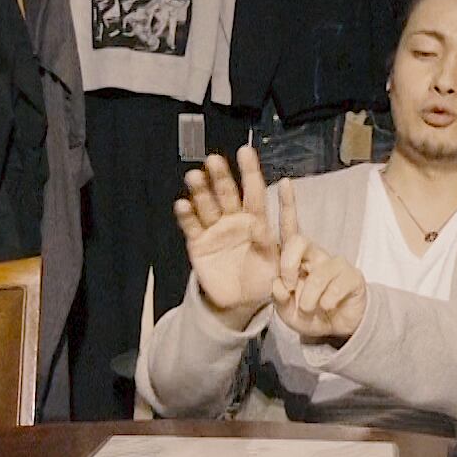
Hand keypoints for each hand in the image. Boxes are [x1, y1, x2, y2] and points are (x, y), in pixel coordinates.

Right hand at [175, 147, 278, 330]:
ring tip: (194, 176)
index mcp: (257, 221)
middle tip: (214, 159)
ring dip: (200, 190)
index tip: (246, 152)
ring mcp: (215, 230)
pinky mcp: (198, 243)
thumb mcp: (273, 266)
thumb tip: (260, 226)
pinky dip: (186, 215)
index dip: (251, 172)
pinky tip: (183, 204)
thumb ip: (268, 245)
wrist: (240, 303)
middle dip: (221, 176)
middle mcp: (234, 220)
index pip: (255, 192)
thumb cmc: (263, 280)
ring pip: (207, 205)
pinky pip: (192, 226)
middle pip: (227, 193)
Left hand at [270, 181, 367, 343]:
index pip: (289, 227)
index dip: (288, 204)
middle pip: (300, 240)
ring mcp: (335, 263)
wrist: (336, 329)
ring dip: (309, 296)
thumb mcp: (286, 311)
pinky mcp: (353, 276)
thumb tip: (280, 284)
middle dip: (288, 263)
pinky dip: (327, 301)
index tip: (285, 182)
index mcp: (295, 258)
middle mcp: (315, 254)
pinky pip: (336, 285)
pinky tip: (327, 308)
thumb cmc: (308, 313)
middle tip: (288, 284)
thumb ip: (279, 298)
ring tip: (308, 309)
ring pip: (318, 272)